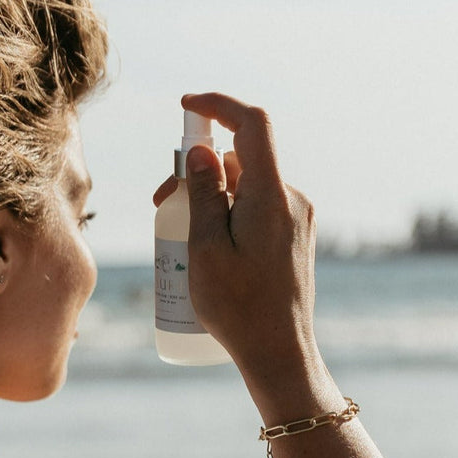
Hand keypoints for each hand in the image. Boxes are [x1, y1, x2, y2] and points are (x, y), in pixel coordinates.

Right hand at [167, 92, 316, 377]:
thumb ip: (205, 194)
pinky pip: (256, 208)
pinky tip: (205, 245)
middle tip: (161, 202)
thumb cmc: (238, 307)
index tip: (186, 105)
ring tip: (177, 233)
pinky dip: (227, 212)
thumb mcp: (206, 248)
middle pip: (241, 160)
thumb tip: (201, 151)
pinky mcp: (293, 237)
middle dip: (197, 170)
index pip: (253, 124)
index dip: (219, 106)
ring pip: (246, 187)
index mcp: (272, 196)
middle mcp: (291, 199)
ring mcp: (296, 218)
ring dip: (209, 196)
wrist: (279, 352)